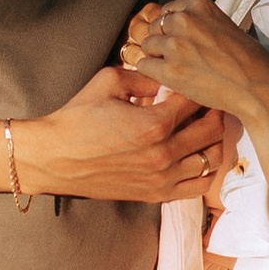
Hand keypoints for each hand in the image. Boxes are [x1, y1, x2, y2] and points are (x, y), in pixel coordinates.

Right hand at [16, 64, 224, 205]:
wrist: (54, 158)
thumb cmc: (77, 118)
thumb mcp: (109, 80)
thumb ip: (145, 75)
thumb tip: (169, 75)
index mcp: (154, 124)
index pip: (196, 100)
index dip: (199, 86)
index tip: (196, 79)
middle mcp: (163, 154)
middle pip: (212, 129)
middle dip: (214, 109)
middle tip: (208, 99)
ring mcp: (162, 178)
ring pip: (212, 159)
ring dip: (214, 138)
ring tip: (205, 125)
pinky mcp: (156, 195)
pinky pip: (199, 186)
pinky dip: (206, 169)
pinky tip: (196, 154)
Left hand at [118, 0, 268, 127]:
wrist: (258, 88)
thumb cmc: (247, 61)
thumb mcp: (223, 26)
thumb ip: (199, 22)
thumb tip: (173, 28)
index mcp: (199, 6)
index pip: (167, 11)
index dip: (170, 28)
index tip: (179, 40)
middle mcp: (185, 20)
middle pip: (155, 27)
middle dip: (162, 42)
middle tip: (178, 58)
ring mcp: (176, 45)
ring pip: (147, 46)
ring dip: (157, 58)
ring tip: (177, 69)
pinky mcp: (170, 70)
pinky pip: (144, 65)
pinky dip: (152, 72)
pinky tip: (170, 78)